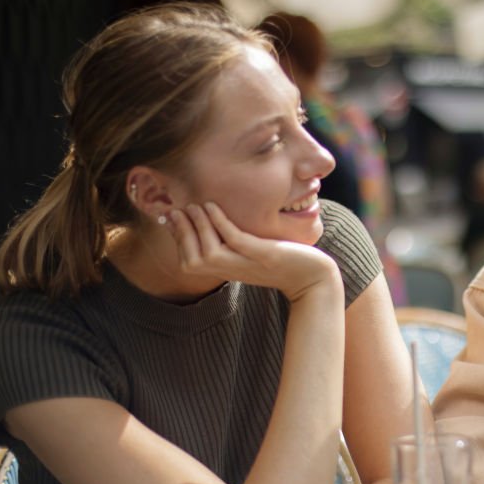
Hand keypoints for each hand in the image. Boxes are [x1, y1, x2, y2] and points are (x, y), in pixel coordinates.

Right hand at [168, 202, 340, 301]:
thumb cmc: (283, 262)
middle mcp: (232, 271)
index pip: (188, 260)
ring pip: (208, 252)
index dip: (177, 238)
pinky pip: (234, 241)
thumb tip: (210, 223)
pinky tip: (212, 207)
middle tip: (179, 209)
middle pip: (191, 259)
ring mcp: (247, 265)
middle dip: (181, 232)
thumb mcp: (250, 253)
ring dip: (197, 226)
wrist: (313, 278)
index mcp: (226, 271)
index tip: (170, 216)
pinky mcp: (264, 256)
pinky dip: (220, 223)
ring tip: (195, 205)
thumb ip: (230, 244)